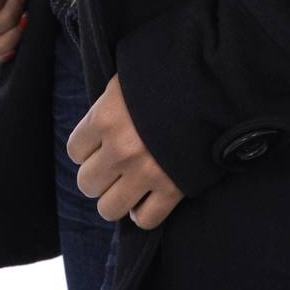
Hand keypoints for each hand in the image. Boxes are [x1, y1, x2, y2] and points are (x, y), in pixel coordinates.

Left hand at [66, 72, 184, 230]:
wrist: (215, 81)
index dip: (86, 147)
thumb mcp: (127, 75)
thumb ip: (108, 101)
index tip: (99, 143)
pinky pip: (145, 219)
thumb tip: (99, 121)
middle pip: (87, 183)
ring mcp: (145, 172)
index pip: (75, 150)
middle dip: (98, 173)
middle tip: (113, 163)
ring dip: (115, 197)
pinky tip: (147, 197)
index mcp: (105, 117)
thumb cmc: (168, 70)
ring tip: (127, 183)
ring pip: (108, 208)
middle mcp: (120, 149)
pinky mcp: (172, 189)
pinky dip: (143, 213)